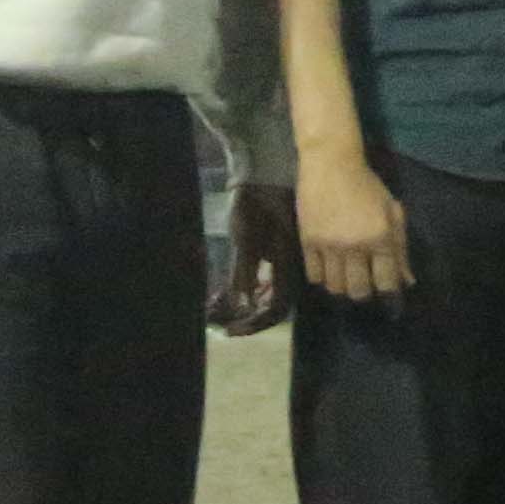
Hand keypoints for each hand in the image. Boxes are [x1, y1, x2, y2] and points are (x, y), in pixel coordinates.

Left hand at [214, 182, 296, 334]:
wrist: (263, 172)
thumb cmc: (254, 203)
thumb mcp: (245, 237)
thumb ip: (245, 271)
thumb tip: (243, 304)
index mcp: (287, 266)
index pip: (276, 308)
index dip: (254, 324)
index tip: (230, 330)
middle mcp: (287, 268)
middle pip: (272, 306)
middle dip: (246, 318)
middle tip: (220, 325)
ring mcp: (278, 261)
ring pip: (264, 295)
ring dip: (242, 307)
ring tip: (217, 311)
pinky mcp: (269, 252)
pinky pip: (259, 280)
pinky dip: (243, 291)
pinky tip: (224, 294)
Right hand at [297, 149, 413, 301]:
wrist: (331, 164)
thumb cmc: (367, 185)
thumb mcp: (392, 212)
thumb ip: (400, 248)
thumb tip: (407, 281)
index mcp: (380, 237)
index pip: (387, 281)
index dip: (390, 295)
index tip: (390, 299)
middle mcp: (355, 245)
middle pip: (359, 290)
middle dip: (365, 294)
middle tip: (365, 287)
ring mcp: (329, 245)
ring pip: (335, 286)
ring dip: (343, 289)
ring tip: (346, 281)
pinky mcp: (307, 241)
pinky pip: (313, 274)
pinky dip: (322, 279)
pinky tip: (328, 272)